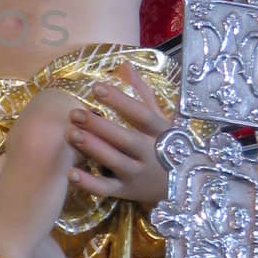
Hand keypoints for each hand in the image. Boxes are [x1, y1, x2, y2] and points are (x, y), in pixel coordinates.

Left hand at [67, 65, 172, 206]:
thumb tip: (124, 65)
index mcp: (160, 131)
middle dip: (100, 126)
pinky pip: (106, 189)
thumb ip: (141, 93)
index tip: (97, 88)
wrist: (186, 186)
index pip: (140, 114)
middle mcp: (150, 153)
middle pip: (125, 138)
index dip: (120, 101)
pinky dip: (89, 184)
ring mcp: (138, 174)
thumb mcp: (160, 119)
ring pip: (115, 161)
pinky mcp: (126, 192)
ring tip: (71, 133)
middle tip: (74, 113)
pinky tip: (70, 173)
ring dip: (93, 148)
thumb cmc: (166, 145)